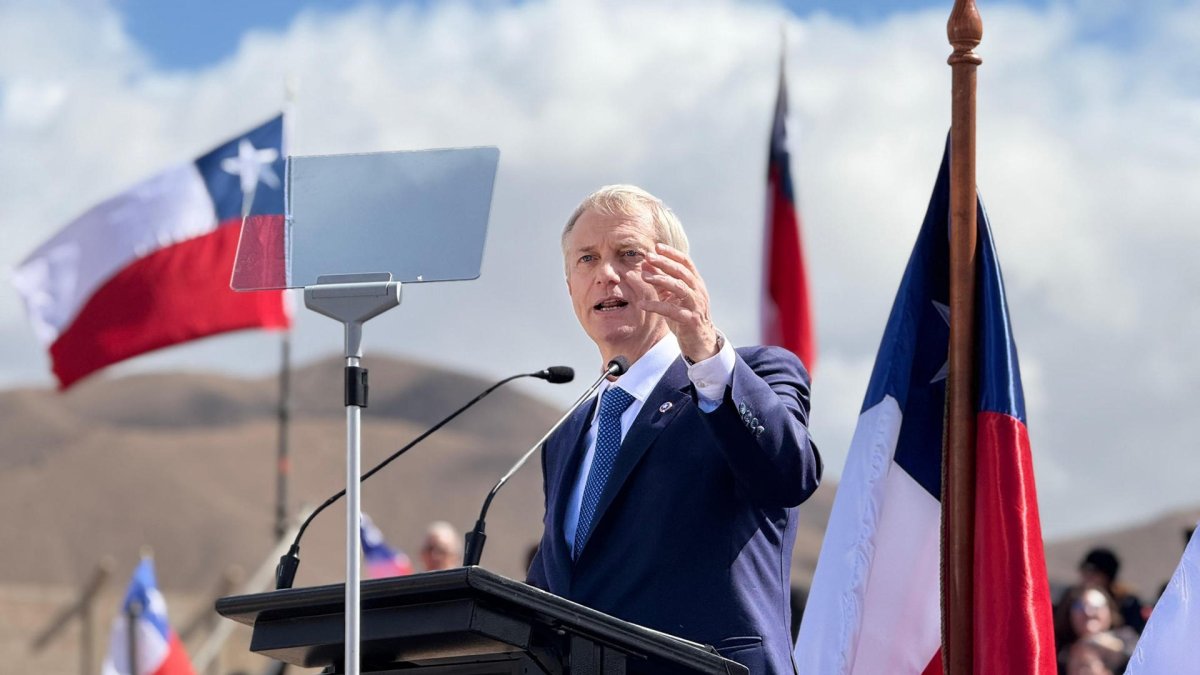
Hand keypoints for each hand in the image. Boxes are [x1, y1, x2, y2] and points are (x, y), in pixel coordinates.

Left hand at [627, 242, 719, 361]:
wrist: (700, 342)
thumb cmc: (685, 317)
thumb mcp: (673, 297)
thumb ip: (662, 282)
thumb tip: (646, 264)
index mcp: (696, 283)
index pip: (686, 263)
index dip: (672, 253)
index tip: (657, 246)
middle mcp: (698, 291)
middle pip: (682, 272)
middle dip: (665, 263)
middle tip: (648, 257)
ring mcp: (696, 305)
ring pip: (679, 288)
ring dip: (661, 280)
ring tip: (644, 277)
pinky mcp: (690, 320)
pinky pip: (672, 310)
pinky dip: (657, 306)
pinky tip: (643, 304)